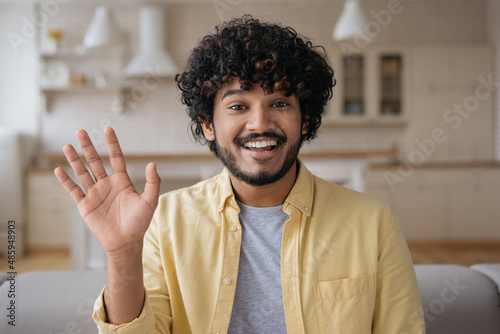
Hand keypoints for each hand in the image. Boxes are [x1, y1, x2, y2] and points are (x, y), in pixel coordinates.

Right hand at [54, 127, 160, 254]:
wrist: (125, 242)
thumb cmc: (139, 222)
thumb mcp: (149, 201)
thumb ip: (152, 183)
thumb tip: (153, 164)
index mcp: (122, 181)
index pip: (116, 158)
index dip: (112, 144)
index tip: (108, 129)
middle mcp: (107, 184)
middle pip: (95, 161)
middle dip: (88, 146)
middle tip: (81, 131)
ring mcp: (95, 194)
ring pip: (82, 172)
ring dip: (74, 159)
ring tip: (67, 145)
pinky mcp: (85, 205)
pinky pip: (73, 190)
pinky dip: (66, 180)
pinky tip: (58, 169)